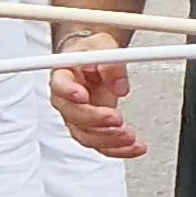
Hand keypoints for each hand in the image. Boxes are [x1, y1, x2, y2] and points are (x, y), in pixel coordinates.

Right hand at [47, 30, 145, 158]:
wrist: (94, 62)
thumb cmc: (92, 53)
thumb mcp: (104, 46)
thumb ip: (111, 65)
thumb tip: (120, 86)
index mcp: (63, 75)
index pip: (60, 86)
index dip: (69, 92)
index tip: (83, 95)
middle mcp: (66, 100)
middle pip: (74, 116)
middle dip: (96, 121)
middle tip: (116, 119)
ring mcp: (78, 117)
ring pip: (87, 136)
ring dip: (109, 140)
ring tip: (129, 137)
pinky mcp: (92, 129)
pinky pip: (102, 145)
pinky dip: (119, 149)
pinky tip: (135, 148)